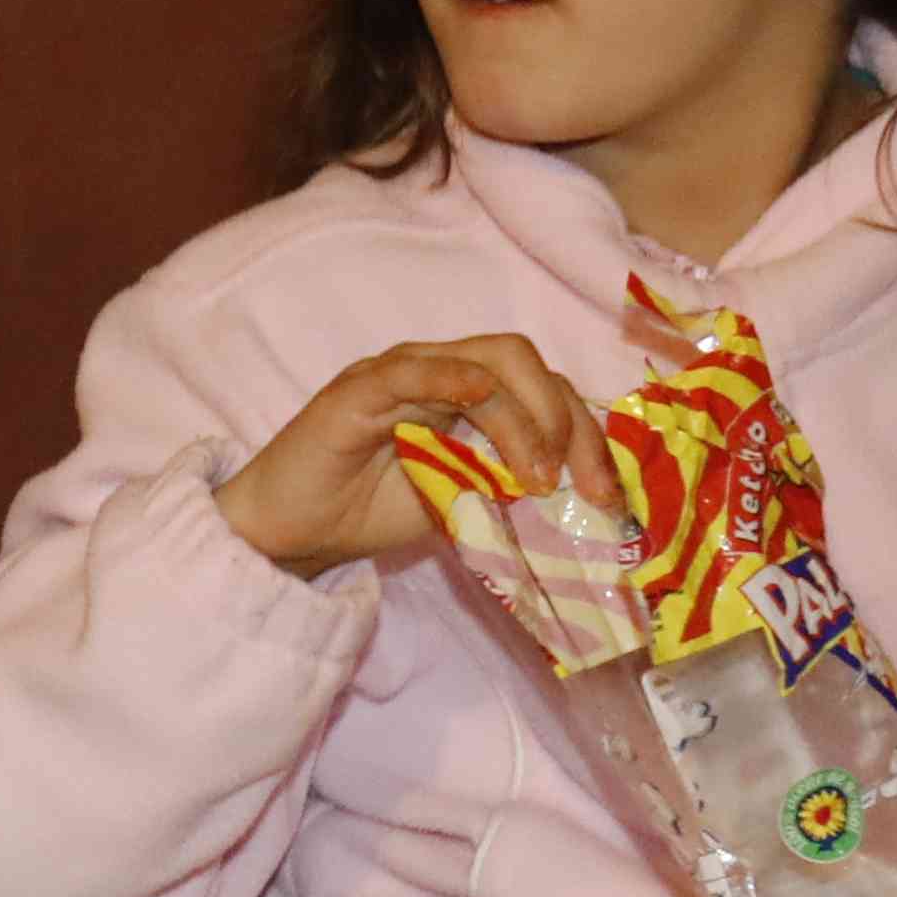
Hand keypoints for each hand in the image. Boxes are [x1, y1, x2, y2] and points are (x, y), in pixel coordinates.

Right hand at [217, 334, 593, 577]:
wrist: (289, 533)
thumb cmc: (366, 513)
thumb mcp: (463, 500)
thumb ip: (509, 482)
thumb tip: (579, 496)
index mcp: (463, 392)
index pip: (545, 389)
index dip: (587, 436)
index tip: (607, 496)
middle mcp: (436, 370)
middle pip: (526, 363)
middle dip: (569, 422)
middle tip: (578, 487)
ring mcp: (397, 374)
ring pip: (487, 363)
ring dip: (527, 419)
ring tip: (534, 479)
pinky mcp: (358, 392)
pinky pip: (412, 370)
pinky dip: (453, 378)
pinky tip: (480, 398)